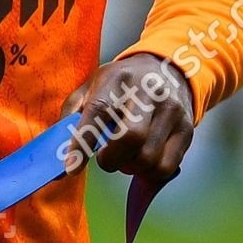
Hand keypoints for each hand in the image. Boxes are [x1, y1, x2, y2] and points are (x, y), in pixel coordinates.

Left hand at [61, 52, 194, 184]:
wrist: (167, 69)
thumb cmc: (121, 84)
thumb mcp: (93, 85)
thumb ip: (73, 113)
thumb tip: (56, 153)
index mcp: (118, 78)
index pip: (98, 111)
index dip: (83, 142)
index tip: (71, 168)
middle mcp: (149, 92)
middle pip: (131, 138)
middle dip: (111, 159)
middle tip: (104, 158)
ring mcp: (171, 111)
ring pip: (149, 158)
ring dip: (130, 167)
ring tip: (125, 156)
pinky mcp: (186, 130)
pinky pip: (166, 167)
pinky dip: (148, 172)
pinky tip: (142, 159)